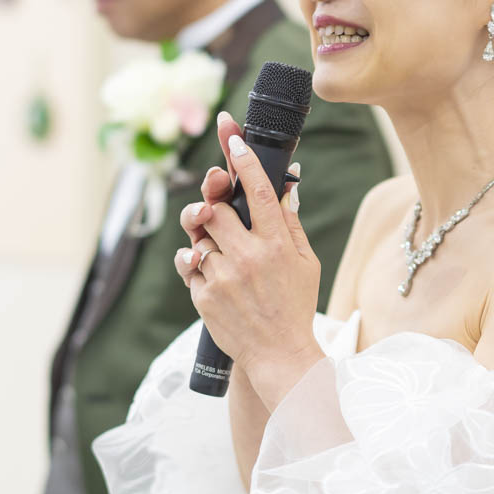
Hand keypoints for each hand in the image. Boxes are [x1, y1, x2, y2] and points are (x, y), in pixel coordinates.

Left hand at [172, 110, 322, 394]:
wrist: (278, 355)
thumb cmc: (295, 305)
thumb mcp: (306, 263)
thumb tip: (285, 188)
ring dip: (206, 236)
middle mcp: (248, 257)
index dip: (243, 160)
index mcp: (277, 245)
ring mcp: (223, 276)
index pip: (257, 191)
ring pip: (199, 235)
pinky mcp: (203, 294)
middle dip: (214, 203)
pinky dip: (195, 261)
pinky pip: (187, 262)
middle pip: (216, 208)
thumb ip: (291, 225)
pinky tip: (212, 271)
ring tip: (221, 249)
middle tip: (219, 206)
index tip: (233, 138)